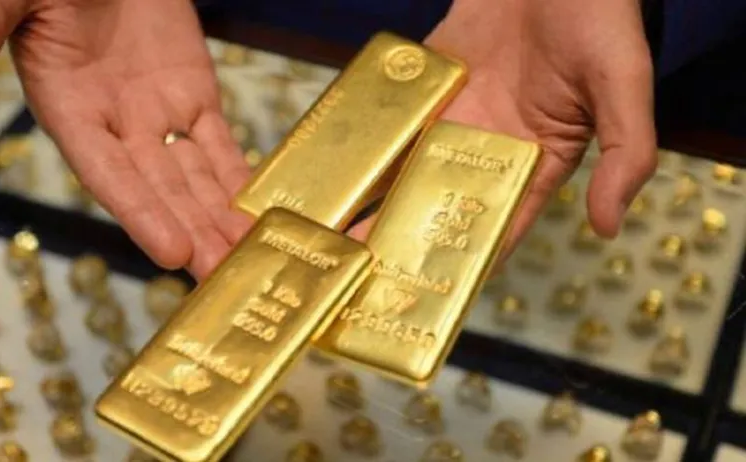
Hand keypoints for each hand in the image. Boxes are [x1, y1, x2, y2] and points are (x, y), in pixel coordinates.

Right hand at [0, 0, 251, 277]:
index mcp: (71, 112)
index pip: (108, 175)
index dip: (141, 214)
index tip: (173, 252)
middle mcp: (118, 128)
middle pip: (160, 191)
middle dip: (192, 233)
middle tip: (223, 275)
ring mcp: (160, 117)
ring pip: (196, 178)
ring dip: (221, 218)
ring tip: (248, 254)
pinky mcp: (195, 98)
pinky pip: (222, 145)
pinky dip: (239, 178)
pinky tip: (256, 212)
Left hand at [351, 0, 656, 261]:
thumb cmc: (600, 17)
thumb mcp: (625, 85)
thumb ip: (627, 154)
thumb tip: (610, 227)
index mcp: (535, 162)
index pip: (497, 226)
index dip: (463, 264)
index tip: (425, 299)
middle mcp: (488, 148)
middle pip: (438, 206)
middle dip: (401, 240)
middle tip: (357, 279)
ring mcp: (454, 117)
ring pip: (408, 169)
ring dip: (373, 201)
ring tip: (332, 239)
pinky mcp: (430, 86)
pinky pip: (395, 119)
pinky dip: (367, 144)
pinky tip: (332, 172)